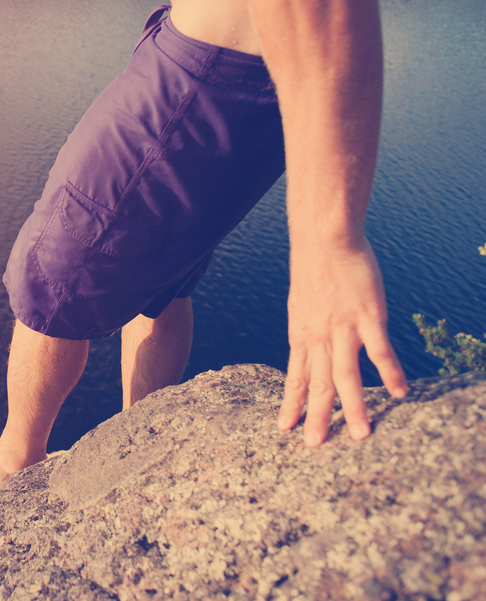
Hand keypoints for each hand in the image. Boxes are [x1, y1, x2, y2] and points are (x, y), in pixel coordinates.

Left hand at [278, 236, 407, 445]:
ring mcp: (343, 327)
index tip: (286, 428)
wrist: (324, 239)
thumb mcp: (302, 303)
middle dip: (317, 417)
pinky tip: (400, 392)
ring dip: (353, 407)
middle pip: (317, 384)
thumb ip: (309, 328)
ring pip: (345, 375)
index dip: (292, 404)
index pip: (296, 377)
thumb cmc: (315, 267)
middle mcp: (319, 336)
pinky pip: (380, 350)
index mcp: (302, 335)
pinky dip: (390, 372)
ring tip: (360, 434)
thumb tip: (311, 343)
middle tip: (316, 446)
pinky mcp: (368, 315)